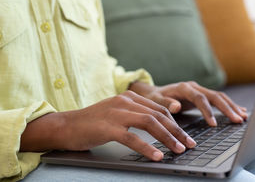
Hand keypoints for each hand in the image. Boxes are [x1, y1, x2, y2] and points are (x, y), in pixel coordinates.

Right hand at [20, 91, 195, 160]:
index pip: (159, 108)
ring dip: (167, 138)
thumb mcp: (117, 114)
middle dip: (177, 131)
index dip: (175, 123)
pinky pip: (132, 138)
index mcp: (129, 98)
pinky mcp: (107, 127)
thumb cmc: (92, 123)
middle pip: (158, 115)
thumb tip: (158, 127)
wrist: (65, 126)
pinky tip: (156, 156)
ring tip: (179, 150)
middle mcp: (125, 102)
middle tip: (189, 144)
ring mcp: (116, 113)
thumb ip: (135, 116)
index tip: (185, 136)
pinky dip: (146, 147)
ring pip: (150, 123)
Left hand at [129, 81, 247, 126]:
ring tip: (243, 117)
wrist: (153, 92)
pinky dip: (230, 105)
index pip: (200, 98)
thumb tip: (176, 107)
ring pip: (220, 97)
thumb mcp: (155, 101)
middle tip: (238, 120)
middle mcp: (194, 87)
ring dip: (232, 107)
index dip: (208, 111)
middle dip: (228, 108)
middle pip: (215, 96)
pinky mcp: (203, 95)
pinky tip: (240, 111)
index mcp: (184, 88)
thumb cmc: (154, 98)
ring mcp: (200, 90)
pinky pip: (219, 99)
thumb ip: (166, 103)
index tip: (214, 124)